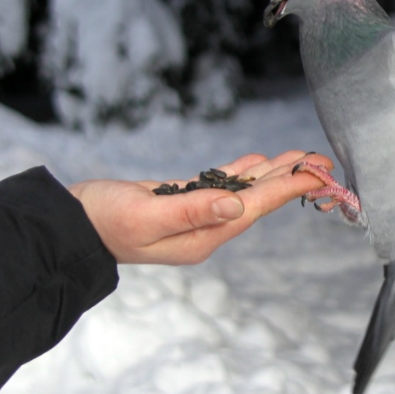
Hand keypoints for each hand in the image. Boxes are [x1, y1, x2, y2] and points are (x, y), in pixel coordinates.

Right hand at [69, 151, 332, 264]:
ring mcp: (195, 217)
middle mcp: (206, 229)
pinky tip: (256, 163)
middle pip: (258, 200)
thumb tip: (238, 204)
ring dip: (272, 173)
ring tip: (301, 157)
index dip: (290, 187)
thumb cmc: (103, 222)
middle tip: (324, 161)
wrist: (70, 227)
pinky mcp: (181, 202)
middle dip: (292, 179)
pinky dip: (241, 173)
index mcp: (204, 236)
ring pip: (243, 191)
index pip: (256, 207)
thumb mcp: (147, 215)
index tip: (318, 173)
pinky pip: (221, 186)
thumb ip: (193, 209)